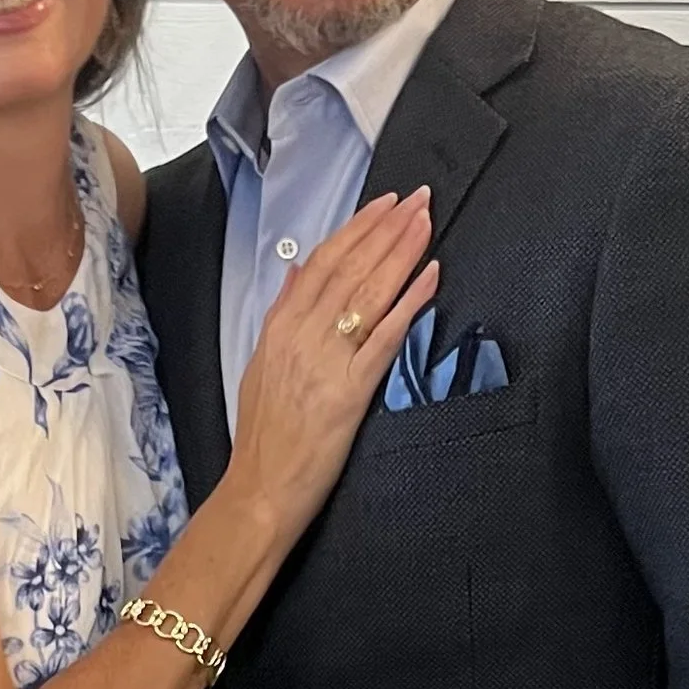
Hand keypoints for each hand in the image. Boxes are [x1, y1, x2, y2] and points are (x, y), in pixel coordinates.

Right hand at [226, 192, 439, 549]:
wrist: (259, 490)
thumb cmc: (263, 437)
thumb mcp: (260, 364)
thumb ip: (282, 313)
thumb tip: (298, 270)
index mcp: (281, 328)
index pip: (324, 263)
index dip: (357, 229)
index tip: (385, 204)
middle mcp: (302, 337)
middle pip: (350, 268)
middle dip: (387, 228)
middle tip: (419, 197)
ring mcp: (326, 362)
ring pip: (368, 292)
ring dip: (401, 252)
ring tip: (426, 221)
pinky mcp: (349, 392)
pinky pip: (383, 338)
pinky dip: (408, 303)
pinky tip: (430, 276)